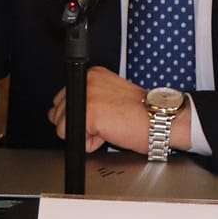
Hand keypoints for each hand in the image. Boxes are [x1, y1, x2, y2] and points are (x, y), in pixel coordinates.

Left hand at [49, 66, 179, 154]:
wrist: (160, 120)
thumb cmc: (141, 114)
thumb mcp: (110, 97)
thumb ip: (85, 100)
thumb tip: (57, 113)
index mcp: (93, 75)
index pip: (63, 98)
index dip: (78, 115)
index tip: (99, 116)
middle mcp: (88, 81)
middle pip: (58, 112)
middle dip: (78, 124)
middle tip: (106, 122)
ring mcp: (87, 96)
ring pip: (63, 126)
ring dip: (84, 133)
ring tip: (108, 127)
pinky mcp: (89, 113)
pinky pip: (74, 139)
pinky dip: (89, 143)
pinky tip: (107, 134)